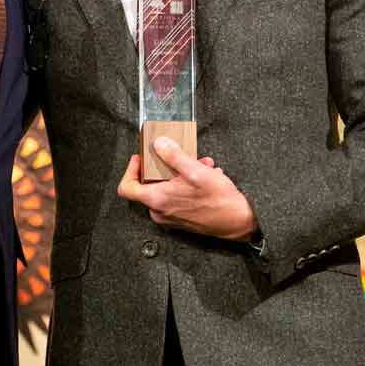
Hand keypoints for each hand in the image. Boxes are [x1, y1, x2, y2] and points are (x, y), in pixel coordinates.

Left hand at [117, 137, 257, 240]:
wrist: (238, 221)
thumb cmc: (218, 200)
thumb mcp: (195, 171)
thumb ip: (173, 156)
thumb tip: (158, 144)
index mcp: (157, 200)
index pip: (126, 188)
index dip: (130, 170)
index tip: (141, 158)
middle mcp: (160, 211)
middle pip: (149, 184)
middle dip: (166, 166)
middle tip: (180, 156)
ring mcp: (170, 217)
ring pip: (166, 188)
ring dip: (181, 173)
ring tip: (201, 165)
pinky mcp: (182, 218)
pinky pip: (176, 197)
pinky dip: (186, 184)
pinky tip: (206, 175)